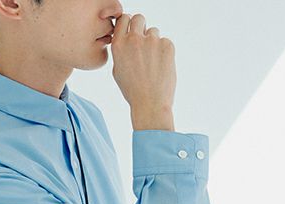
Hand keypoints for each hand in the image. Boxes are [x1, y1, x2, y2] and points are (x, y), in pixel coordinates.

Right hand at [110, 13, 176, 129]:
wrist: (150, 103)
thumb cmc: (133, 91)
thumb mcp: (118, 71)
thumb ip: (121, 52)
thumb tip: (126, 38)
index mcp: (119, 45)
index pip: (124, 19)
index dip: (128, 25)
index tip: (131, 32)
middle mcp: (134, 40)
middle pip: (139, 18)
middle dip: (141, 27)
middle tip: (143, 43)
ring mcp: (152, 41)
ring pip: (153, 32)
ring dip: (153, 43)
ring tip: (152, 64)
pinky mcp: (167, 45)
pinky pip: (165, 42)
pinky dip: (163, 52)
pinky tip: (160, 68)